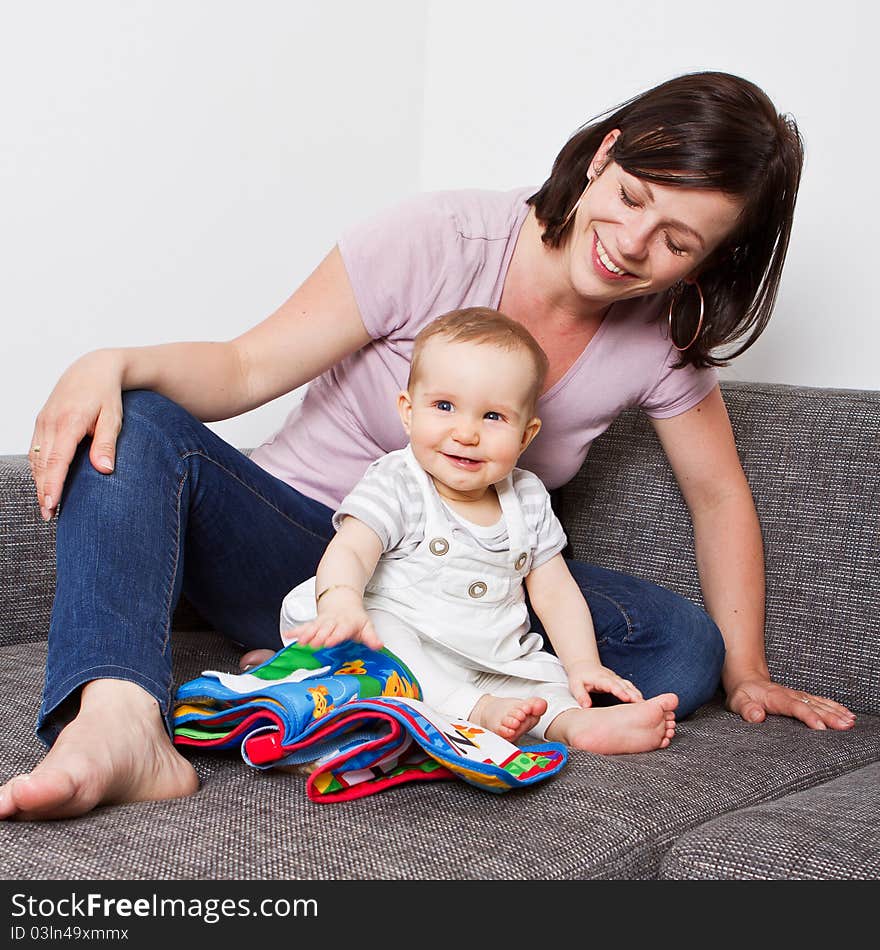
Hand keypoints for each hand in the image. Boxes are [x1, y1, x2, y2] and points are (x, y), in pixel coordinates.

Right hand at [30, 349, 124, 520]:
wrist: (93, 368)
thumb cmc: (107, 394)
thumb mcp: (113, 418)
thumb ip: (107, 444)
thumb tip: (105, 471)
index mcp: (68, 423)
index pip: (56, 461)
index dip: (52, 485)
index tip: (51, 505)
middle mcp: (50, 423)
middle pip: (42, 464)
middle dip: (43, 491)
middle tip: (49, 515)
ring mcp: (42, 422)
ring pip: (36, 458)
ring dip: (39, 482)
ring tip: (47, 505)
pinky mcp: (41, 422)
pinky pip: (35, 450)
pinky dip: (38, 468)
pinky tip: (44, 482)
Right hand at [287, 592, 382, 651]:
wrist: (343, 600)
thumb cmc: (355, 618)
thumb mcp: (366, 626)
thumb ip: (371, 637)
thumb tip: (379, 645)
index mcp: (346, 624)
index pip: (341, 631)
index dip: (336, 636)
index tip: (330, 642)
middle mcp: (333, 622)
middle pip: (325, 629)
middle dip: (319, 636)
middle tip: (313, 643)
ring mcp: (322, 622)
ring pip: (313, 628)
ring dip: (306, 634)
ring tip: (300, 641)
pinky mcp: (314, 623)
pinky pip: (304, 627)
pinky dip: (295, 631)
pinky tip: (287, 635)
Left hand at [567, 660, 643, 706]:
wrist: (583, 665)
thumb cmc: (579, 677)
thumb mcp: (575, 685)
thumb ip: (581, 696)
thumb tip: (586, 707)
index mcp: (600, 678)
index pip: (611, 684)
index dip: (619, 691)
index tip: (627, 698)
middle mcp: (610, 678)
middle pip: (624, 685)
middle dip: (633, 694)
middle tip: (643, 704)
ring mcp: (616, 679)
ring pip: (629, 686)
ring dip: (637, 694)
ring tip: (646, 705)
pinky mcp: (619, 682)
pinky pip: (629, 687)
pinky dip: (636, 693)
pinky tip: (642, 702)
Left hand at [725, 676, 855, 729]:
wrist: (746, 679)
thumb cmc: (742, 694)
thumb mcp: (738, 701)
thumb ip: (746, 709)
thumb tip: (756, 716)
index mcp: (776, 698)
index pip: (794, 707)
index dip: (808, 716)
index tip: (820, 727)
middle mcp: (790, 695)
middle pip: (813, 705)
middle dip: (830, 716)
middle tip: (845, 726)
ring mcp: (797, 695)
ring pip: (820, 703)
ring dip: (836, 712)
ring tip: (850, 721)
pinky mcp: (801, 697)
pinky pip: (820, 701)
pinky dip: (834, 707)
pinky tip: (846, 714)